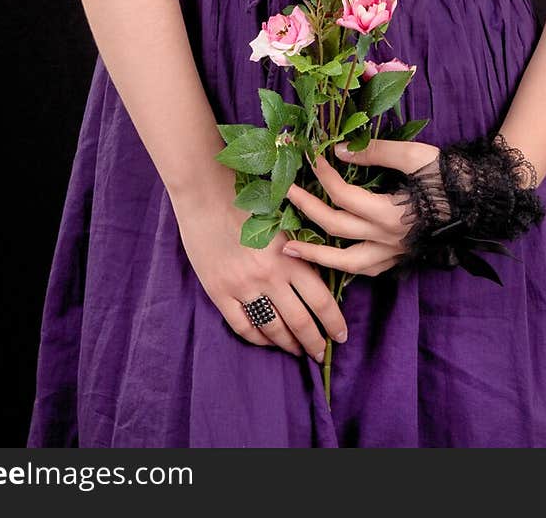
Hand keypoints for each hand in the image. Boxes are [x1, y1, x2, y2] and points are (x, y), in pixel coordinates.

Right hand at [172, 169, 348, 363]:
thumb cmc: (247, 199)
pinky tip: (266, 340)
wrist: (206, 192)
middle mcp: (270, 276)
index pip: (321, 300)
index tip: (340, 336)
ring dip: (288, 344)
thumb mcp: (282, 222)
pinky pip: (243, 326)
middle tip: (320, 352)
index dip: (334, 323)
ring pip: (273, 328)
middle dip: (314, 342)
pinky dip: (258, 339)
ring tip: (296, 350)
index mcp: (290, 256)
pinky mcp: (220, 292)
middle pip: (300, 321)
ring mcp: (244, 286)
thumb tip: (318, 278)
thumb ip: (299, 249)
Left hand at [281, 138, 440, 277]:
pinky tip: (331, 258)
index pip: (343, 196)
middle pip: (336, 228)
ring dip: (316, 255)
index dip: (323, 175)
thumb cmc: (449, 175)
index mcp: (390, 213)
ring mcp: (394, 253)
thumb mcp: (414, 155)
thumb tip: (339, 152)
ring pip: (347, 263)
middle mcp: (388, 239)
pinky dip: (344, 266)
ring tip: (289, 248)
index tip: (312, 157)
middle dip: (307, 209)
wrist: (482, 202)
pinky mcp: (400, 258)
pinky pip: (366, 270)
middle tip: (286, 194)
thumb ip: (375, 153)